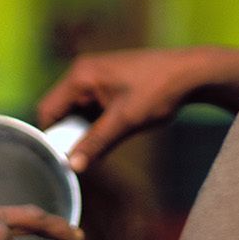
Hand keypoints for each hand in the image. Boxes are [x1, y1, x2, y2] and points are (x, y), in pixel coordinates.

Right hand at [36, 47, 218, 171]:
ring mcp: (96, 77)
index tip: (64, 157)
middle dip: (71, 134)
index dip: (52, 136)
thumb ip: (96, 143)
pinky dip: (98, 123)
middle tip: (88, 153)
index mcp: (80, 76)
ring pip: (77, 111)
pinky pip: (91, 107)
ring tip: (108, 140)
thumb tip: (72, 166)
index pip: (48, 110)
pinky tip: (115, 131)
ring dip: (86, 130)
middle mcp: (83, 73)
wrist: (190, 73)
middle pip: (61, 111)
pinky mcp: (108, 83)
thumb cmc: (157, 91)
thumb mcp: (125, 121)